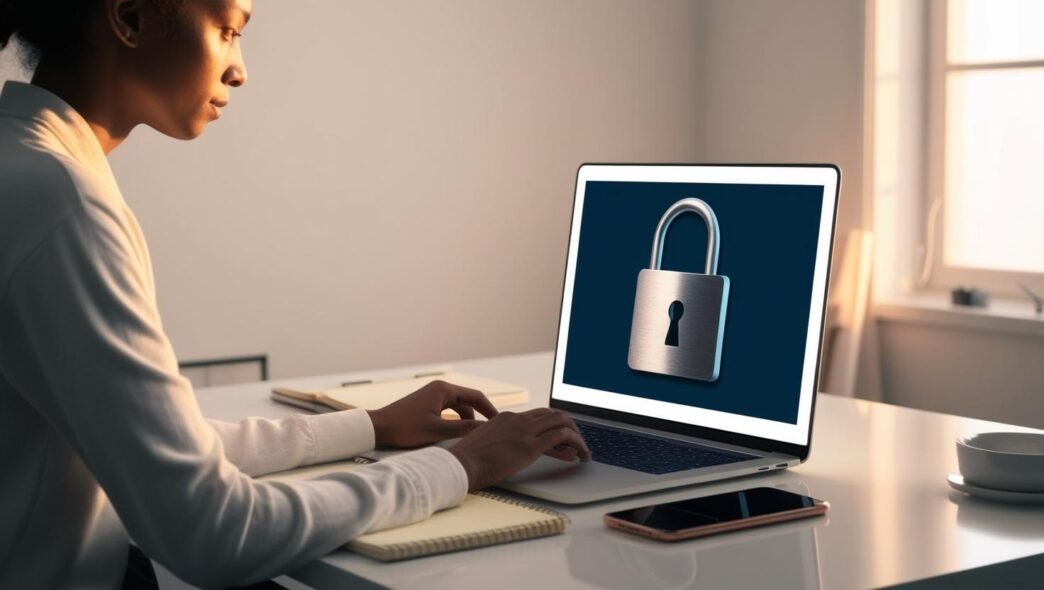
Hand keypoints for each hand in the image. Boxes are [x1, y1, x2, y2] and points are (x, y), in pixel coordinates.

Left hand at [367, 380, 497, 447]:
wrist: (379, 428)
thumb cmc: (406, 428)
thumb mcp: (437, 431)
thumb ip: (463, 429)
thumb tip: (485, 429)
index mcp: (444, 390)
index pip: (477, 396)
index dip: (490, 410)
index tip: (501, 423)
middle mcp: (440, 388)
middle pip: (469, 400)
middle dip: (480, 415)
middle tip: (493, 431)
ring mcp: (433, 395)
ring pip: (459, 406)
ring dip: (468, 419)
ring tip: (476, 435)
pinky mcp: (427, 403)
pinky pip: (449, 410)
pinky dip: (456, 420)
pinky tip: (458, 433)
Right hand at [448, 408, 591, 491]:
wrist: (461, 464)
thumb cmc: (467, 461)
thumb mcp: (484, 446)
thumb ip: (498, 443)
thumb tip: (508, 452)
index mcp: (505, 418)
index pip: (536, 416)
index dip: (551, 426)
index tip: (559, 439)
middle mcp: (517, 419)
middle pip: (552, 414)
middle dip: (569, 426)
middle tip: (576, 441)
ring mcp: (524, 430)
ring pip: (561, 421)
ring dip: (577, 435)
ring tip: (583, 450)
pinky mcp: (530, 445)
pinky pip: (562, 437)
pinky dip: (576, 443)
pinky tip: (580, 455)